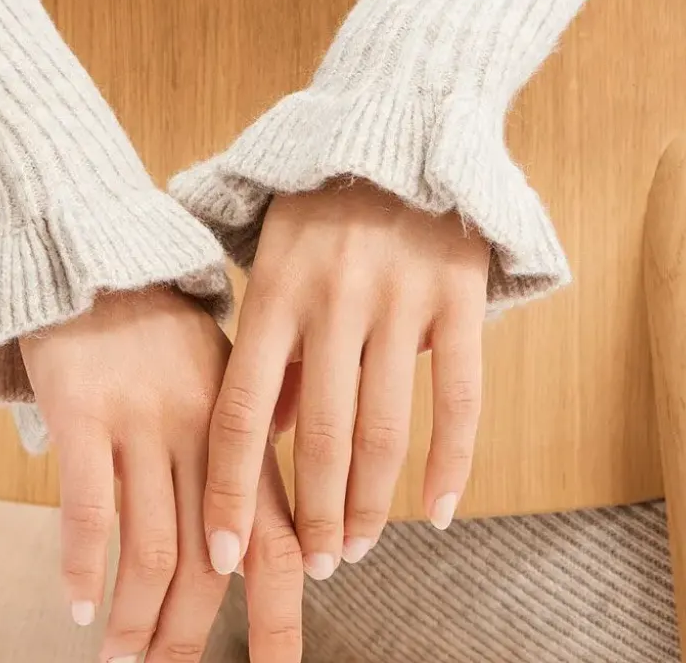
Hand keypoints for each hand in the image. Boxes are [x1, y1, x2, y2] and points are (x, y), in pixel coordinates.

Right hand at [19, 281, 305, 662]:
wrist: (94, 251)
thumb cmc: (157, 326)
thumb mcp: (221, 375)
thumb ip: (245, 452)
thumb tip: (279, 544)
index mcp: (242, 428)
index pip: (278, 541)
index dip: (282, 616)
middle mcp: (202, 429)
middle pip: (216, 562)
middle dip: (195, 640)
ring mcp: (142, 420)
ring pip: (154, 549)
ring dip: (138, 622)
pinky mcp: (83, 409)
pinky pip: (90, 508)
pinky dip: (87, 568)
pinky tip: (80, 606)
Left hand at [202, 177, 490, 578]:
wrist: (402, 118)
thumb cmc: (324, 202)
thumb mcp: (275, 256)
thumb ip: (269, 344)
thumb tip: (264, 437)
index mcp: (275, 288)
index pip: (242, 410)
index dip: (232, 488)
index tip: (225, 554)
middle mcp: (334, 297)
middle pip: (319, 437)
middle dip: (312, 517)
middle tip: (311, 567)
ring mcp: (400, 297)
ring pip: (384, 431)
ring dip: (369, 505)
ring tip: (355, 548)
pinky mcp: (459, 295)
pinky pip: (459, 398)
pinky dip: (452, 464)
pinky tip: (439, 510)